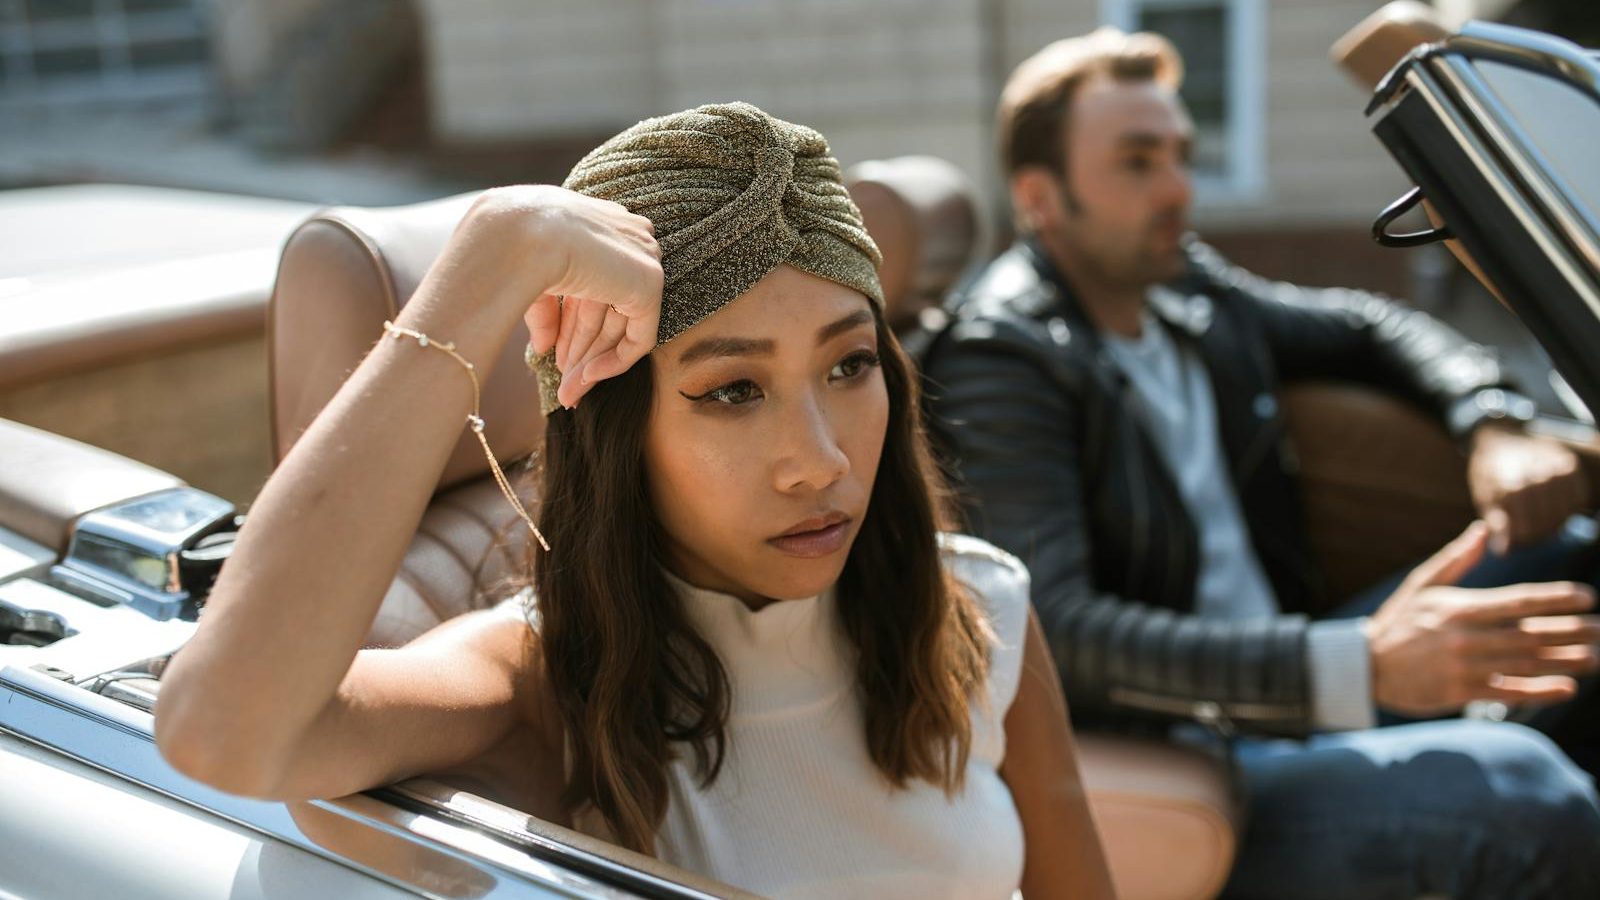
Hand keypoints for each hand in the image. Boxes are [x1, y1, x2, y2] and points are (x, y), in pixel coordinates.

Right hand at [451, 185, 661, 408]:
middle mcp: (625, 236)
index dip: (572, 326)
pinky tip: (585, 379)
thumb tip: (545, 347)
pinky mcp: (649, 282)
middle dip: (582, 350)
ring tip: (568, 393)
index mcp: (598, 225)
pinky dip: (613, 362)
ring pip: (620, 326)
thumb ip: (545, 313)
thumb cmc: (511, 247)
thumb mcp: (531, 283)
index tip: (554, 355)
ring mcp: (641, 256)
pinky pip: (640, 337)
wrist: (517, 236)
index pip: (592, 286)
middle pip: (607, 308)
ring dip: (591, 363)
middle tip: (563, 384)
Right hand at [1366, 521, 1599, 717]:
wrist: (1365, 666)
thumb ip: (1455, 559)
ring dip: (1565, 660)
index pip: (1518, 600)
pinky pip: (1506, 692)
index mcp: (1460, 607)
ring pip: (1524, 662)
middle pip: (1529, 632)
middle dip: (1572, 631)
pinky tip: (1567, 688)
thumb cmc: (1397, 622)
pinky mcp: (1459, 692)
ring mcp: (1464, 665)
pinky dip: (1538, 691)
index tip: (1588, 596)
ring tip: (1597, 657)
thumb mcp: (1421, 584)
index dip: (1555, 598)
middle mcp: (1465, 635)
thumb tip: (1482, 529)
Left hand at [1468, 422, 1589, 553]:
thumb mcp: (1485, 497)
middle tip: (1529, 535)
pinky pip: (1577, 500)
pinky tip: (1553, 507)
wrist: (1502, 439)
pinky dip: (1568, 509)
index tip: (1516, 543)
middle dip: (1537, 535)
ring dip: (1554, 524)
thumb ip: (1496, 524)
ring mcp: (1555, 471)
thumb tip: (1504, 551)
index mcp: (1510, 489)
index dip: (1522, 542)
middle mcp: (1536, 479)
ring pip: (1564, 515)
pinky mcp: (1569, 466)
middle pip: (1547, 525)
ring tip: (1539, 522)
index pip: (1526, 532)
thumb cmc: (1490, 473)